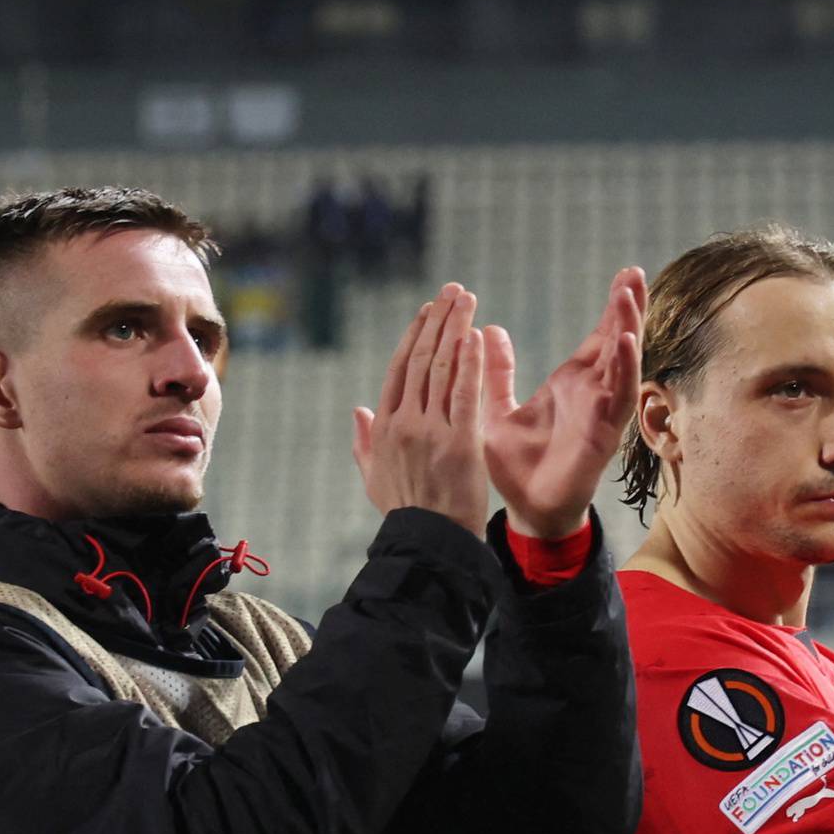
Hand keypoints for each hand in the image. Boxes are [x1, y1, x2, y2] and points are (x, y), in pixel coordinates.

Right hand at [353, 284, 490, 537]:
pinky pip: (463, 394)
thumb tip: (358, 410)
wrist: (427, 544)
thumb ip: (364, 442)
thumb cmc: (404, 513)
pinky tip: (475, 335)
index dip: (415, 335)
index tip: (428, 310)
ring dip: (455, 329)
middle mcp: (403, 423)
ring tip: (466, 300)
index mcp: (383, 427)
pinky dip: (469, 362)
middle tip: (452, 290)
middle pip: (420, 359)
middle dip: (437, 319)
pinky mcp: (458, 443)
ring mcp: (429, 432)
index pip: (399, 369)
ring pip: (441, 368)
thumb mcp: (374, 478)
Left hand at [481, 267, 645, 538]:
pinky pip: (617, 398)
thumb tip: (487, 331)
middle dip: (629, 307)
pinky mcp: (602, 435)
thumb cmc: (516, 467)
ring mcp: (601, 414)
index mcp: (571, 384)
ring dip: (628, 329)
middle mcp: (592, 394)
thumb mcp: (498, 410)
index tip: (624, 273)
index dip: (612, 307)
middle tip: (635, 271)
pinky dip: (622, 369)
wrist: (525, 511)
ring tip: (630, 296)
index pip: (598, 337)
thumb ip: (497, 372)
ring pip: (623, 364)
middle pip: (618, 342)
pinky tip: (625, 342)